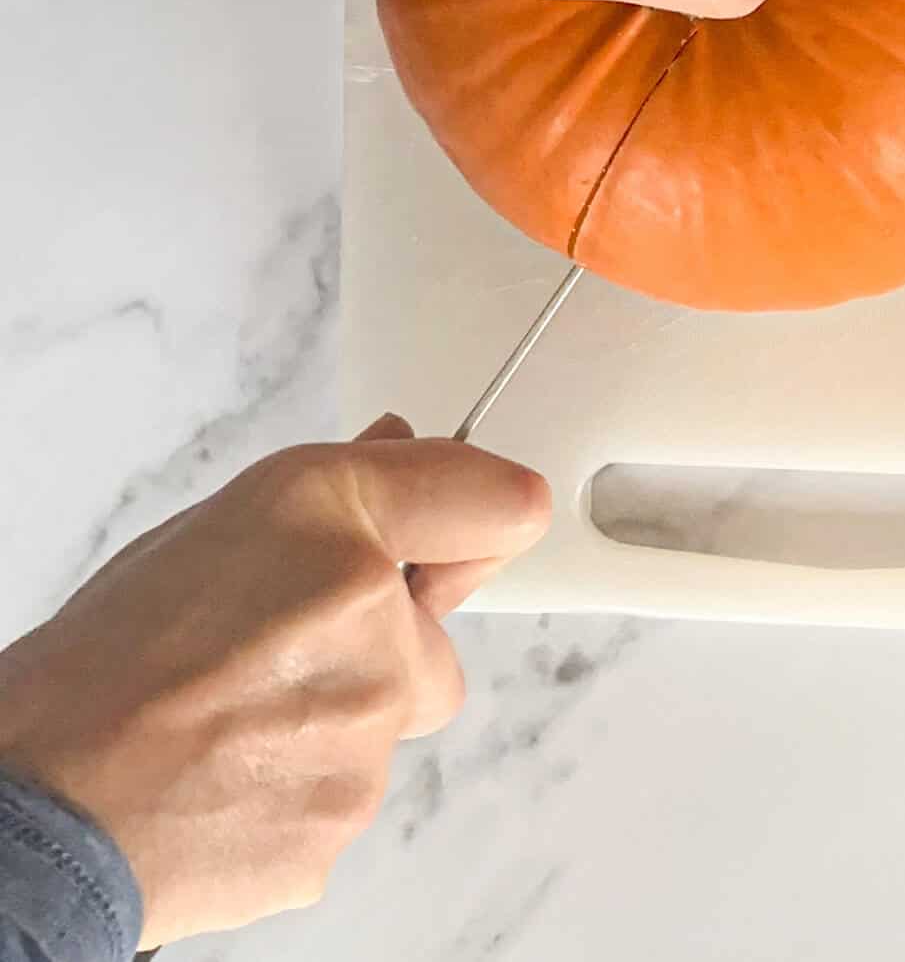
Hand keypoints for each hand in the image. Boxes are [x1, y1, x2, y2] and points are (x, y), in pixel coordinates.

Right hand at [0, 418, 548, 947]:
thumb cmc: (101, 667)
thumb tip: (399, 448)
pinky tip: (225, 772)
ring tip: (223, 718)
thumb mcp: (213, 527)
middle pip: (429, 633)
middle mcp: (367, 612)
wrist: (41, 806)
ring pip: (386, 719)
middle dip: (373, 644)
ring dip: (331, 717)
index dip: (486, 511)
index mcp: (329, 513)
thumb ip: (332, 493)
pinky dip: (300, 785)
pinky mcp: (346, 820)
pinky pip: (349, 788)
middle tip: (266, 654)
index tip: (487, 521)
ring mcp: (365, 726)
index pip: (494, 499)